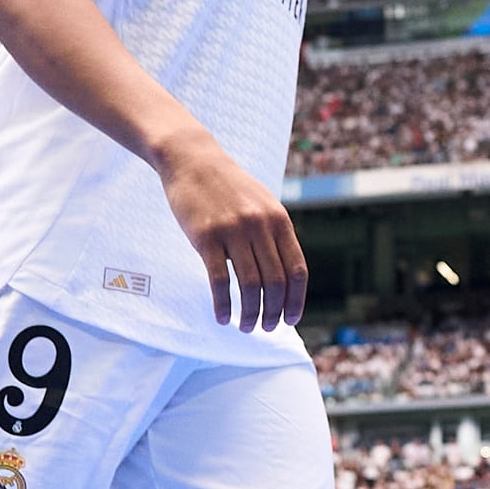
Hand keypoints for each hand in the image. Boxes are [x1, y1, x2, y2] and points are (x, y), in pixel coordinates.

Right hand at [155, 129, 307, 332]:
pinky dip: (223, 305)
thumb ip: (275, 234)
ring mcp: (233, 231)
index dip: (296, 300)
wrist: (193, 160)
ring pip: (250, 285)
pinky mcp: (206, 237)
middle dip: (273, 312)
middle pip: (275, 283)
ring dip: (250, 314)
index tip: (291, 319)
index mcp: (279, 220)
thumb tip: (285, 275)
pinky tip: (222, 317)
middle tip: (266, 328)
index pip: (296, 270)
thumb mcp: (262, 203)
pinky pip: (220, 280)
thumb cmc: (228, 187)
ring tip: (246, 327)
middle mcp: (260, 226)